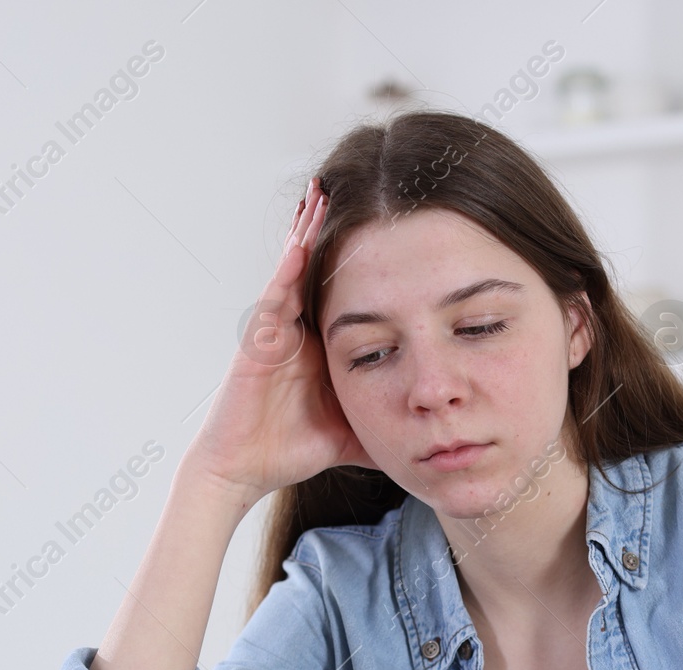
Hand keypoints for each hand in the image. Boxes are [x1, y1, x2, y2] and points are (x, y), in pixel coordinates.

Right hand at [182, 177, 377, 498]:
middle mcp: (298, 329)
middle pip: (320, 267)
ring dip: (309, 232)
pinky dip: (288, 267)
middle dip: (335, 229)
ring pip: (295, 270)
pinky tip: (301, 239)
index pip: (345, 289)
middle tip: (357, 185)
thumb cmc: (293, 449)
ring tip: (326, 193)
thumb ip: (391, 423)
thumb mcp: (357, 430)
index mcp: (321, 342)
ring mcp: (275, 331)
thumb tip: (436, 435)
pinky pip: (275, 296)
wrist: (246, 470)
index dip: (363, 258)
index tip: (390, 227)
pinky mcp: (257, 341)